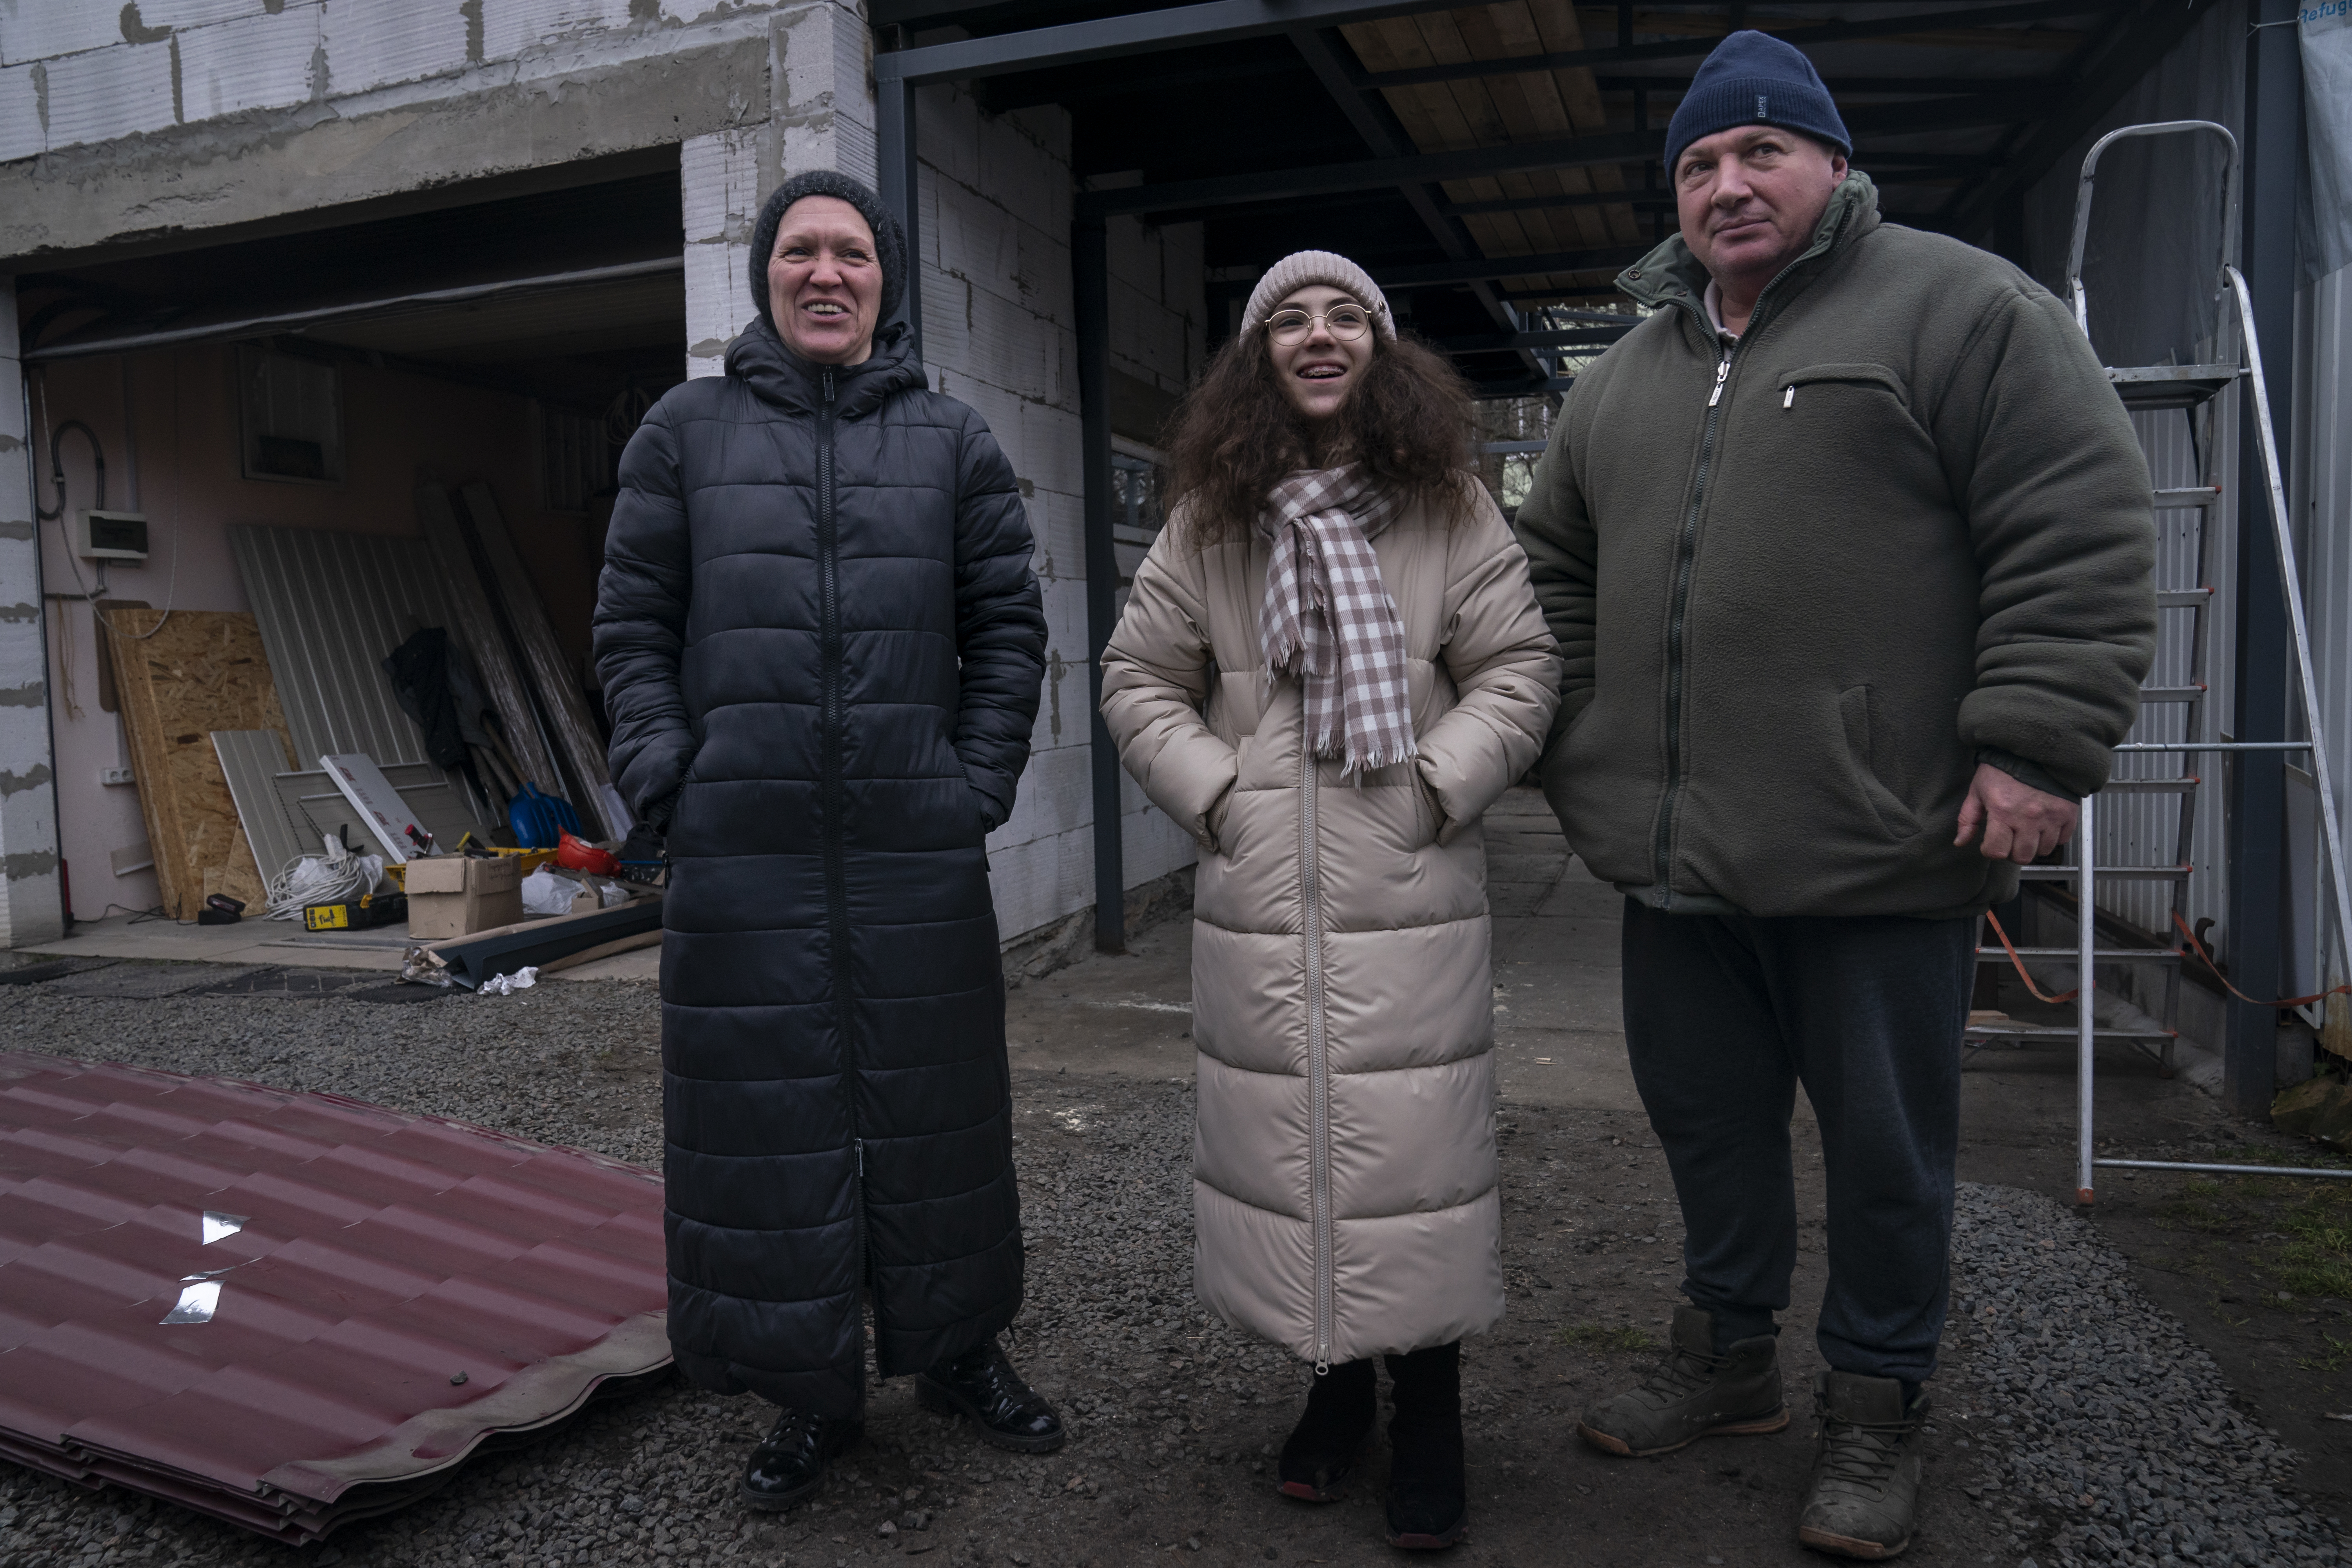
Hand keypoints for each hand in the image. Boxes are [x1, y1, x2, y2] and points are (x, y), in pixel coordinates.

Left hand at [1955, 762, 2077, 863]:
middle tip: (2010, 839)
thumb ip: (1968, 819)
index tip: (1990, 843)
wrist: (2034, 749)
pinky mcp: (2068, 813)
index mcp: (2003, 812)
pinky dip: (2053, 837)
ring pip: (2043, 851)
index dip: (1990, 850)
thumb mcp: (1978, 790)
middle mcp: (2029, 818)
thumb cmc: (2003, 768)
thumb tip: (1960, 842)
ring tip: (2027, 831)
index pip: (1997, 851)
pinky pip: (2062, 840)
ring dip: (2033, 845)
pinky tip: (2043, 825)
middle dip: (2012, 852)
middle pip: (2022, 857)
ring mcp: (2051, 817)